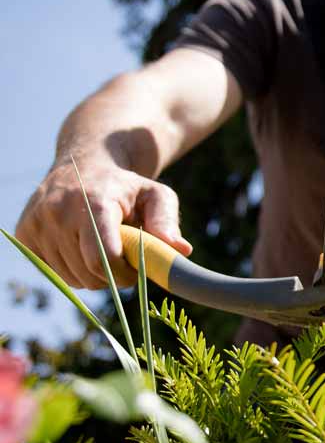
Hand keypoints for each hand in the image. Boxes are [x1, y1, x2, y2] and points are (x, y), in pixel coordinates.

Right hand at [15, 158, 191, 289]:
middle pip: (90, 273)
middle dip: (113, 276)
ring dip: (93, 275)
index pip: (104, 258)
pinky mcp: (24, 233)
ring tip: (103, 250)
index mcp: (94, 202)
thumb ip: (168, 221)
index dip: (125, 274)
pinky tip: (81, 247)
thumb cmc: (127, 186)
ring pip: (71, 278)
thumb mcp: (156, 195)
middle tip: (125, 261)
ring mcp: (37, 222)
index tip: (138, 270)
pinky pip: (52, 272)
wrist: (84, 164)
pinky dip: (71, 269)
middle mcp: (59, 211)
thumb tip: (182, 250)